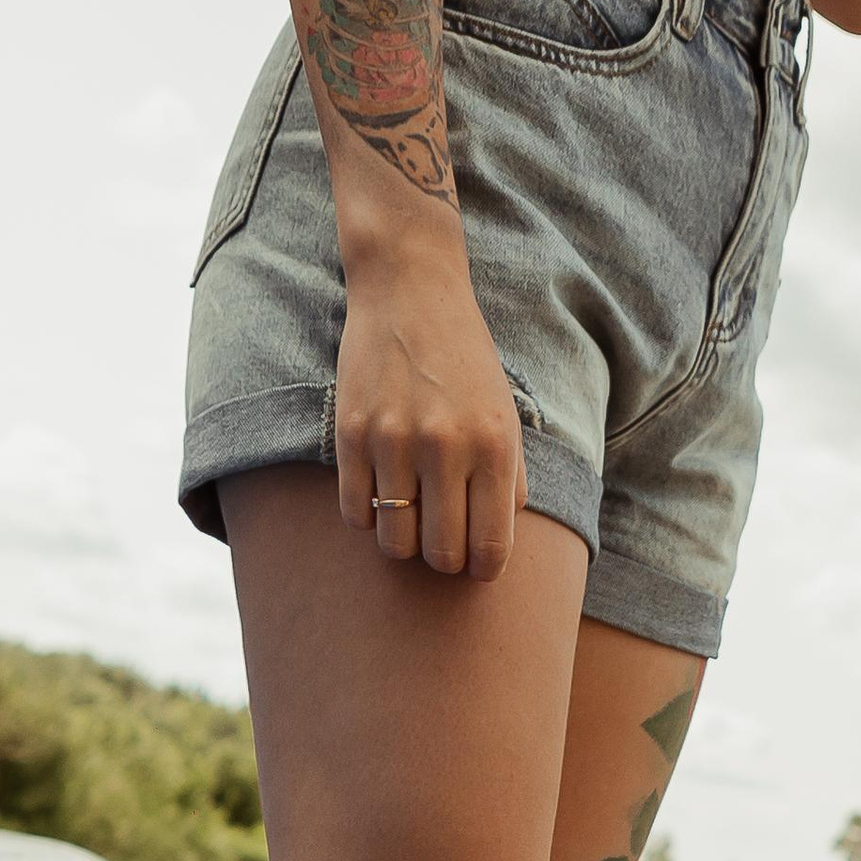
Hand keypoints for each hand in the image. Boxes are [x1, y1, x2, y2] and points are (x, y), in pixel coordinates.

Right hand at [334, 243, 526, 581]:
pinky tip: (381, 492)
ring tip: (411, 515)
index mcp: (493, 446)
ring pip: (395, 543)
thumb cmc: (466, 360)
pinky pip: (355, 512)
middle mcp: (445, 447)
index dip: (484, 569)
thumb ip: (510, 480)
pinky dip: (368, 516)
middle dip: (445, 559)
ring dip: (404, 541)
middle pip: (441, 556)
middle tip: (443, 538)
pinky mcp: (350, 432)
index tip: (477, 563)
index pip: (491, 548)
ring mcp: (393, 441)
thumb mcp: (506, 415)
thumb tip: (498, 544)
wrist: (410, 291)